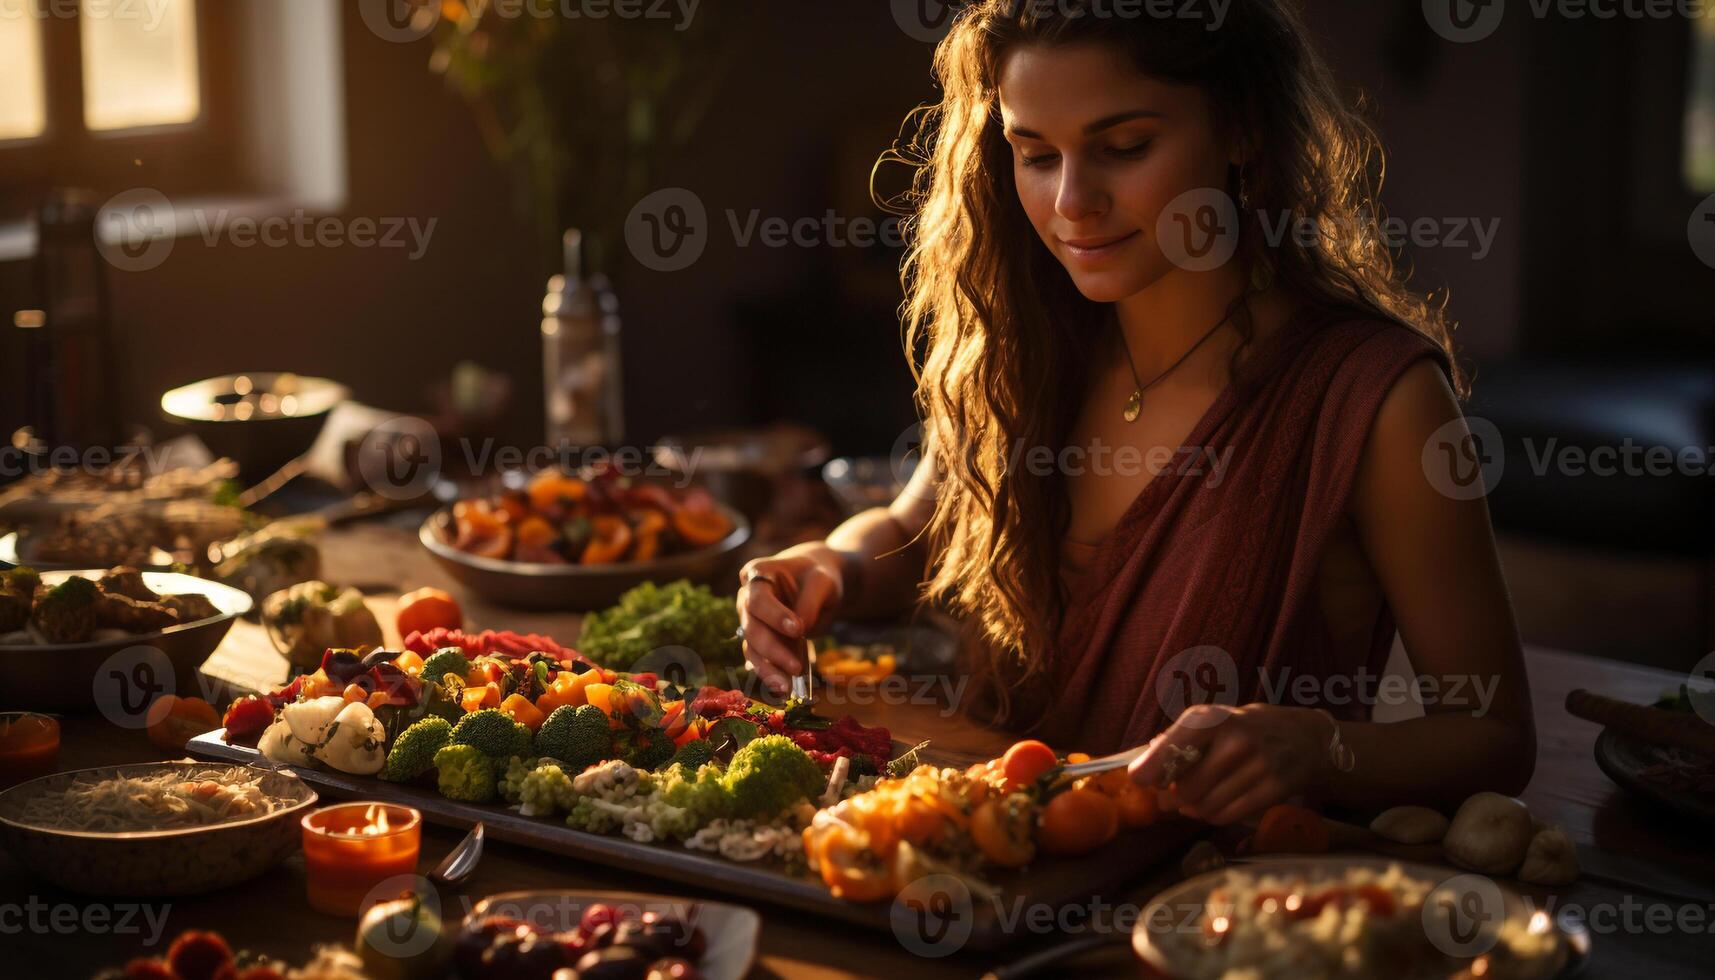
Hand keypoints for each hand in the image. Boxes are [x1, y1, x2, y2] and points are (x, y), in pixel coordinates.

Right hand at [737, 545, 845, 694]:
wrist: (817, 583)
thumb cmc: (818, 576)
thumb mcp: (823, 581)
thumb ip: (811, 602)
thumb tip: (801, 630)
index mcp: (758, 574)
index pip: (759, 599)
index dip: (775, 616)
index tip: (798, 629)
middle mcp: (747, 598)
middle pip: (751, 627)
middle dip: (772, 650)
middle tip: (795, 667)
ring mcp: (751, 621)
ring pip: (752, 648)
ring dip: (768, 669)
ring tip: (786, 687)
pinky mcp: (760, 641)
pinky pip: (760, 660)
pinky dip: (770, 674)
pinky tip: (783, 689)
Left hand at [1127, 703, 1333, 825]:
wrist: (1306, 737)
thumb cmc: (1246, 729)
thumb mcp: (1214, 720)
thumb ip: (1179, 741)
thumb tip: (1142, 769)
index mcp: (1213, 718)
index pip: (1172, 747)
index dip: (1150, 769)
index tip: (1140, 780)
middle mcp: (1235, 740)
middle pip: (1187, 789)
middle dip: (1171, 799)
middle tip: (1169, 798)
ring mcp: (1258, 765)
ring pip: (1206, 806)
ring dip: (1193, 810)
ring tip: (1194, 801)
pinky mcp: (1274, 789)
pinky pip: (1227, 815)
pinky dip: (1213, 816)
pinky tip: (1214, 806)